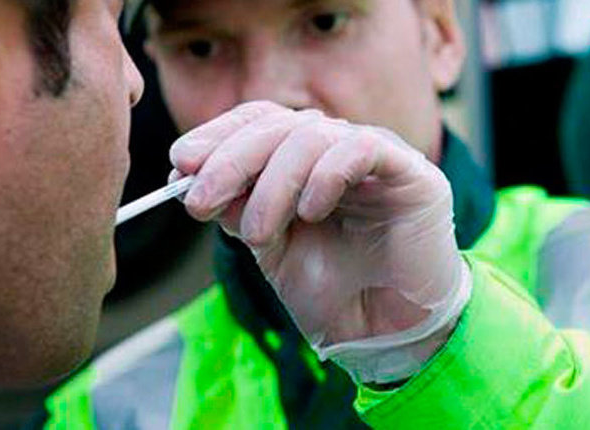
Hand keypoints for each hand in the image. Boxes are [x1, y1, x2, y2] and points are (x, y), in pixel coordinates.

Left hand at [170, 102, 469, 381]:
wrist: (385, 335)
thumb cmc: (331, 290)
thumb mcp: (267, 247)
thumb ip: (236, 208)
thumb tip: (186, 177)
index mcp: (303, 161)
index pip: (257, 123)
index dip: (216, 135)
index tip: (179, 165)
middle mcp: (336, 150)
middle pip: (277, 125)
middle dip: (230, 161)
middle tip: (199, 201)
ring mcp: (374, 156)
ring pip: (311, 136)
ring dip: (273, 184)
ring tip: (257, 234)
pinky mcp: (410, 173)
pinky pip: (362, 149)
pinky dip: (326, 175)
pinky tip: (311, 212)